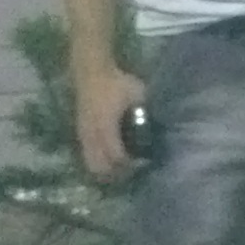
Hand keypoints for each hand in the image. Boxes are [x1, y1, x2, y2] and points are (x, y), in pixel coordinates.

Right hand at [73, 62, 146, 182]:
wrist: (91, 72)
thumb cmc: (117, 82)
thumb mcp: (137, 93)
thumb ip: (146, 109)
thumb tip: (164, 122)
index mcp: (107, 126)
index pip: (116, 155)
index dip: (129, 165)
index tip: (143, 164)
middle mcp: (93, 133)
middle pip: (101, 166)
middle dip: (116, 173)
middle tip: (133, 171)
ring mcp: (84, 134)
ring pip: (91, 163)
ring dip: (105, 170)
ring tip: (121, 170)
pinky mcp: (80, 132)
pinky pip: (86, 155)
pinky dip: (97, 162)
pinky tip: (109, 160)